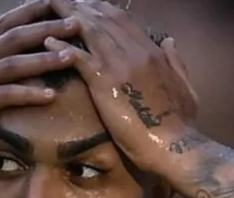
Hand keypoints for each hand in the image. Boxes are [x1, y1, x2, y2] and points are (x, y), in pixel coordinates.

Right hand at [0, 0, 81, 131]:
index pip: (7, 21)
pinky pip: (8, 96)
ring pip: (14, 64)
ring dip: (44, 59)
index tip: (57, 1)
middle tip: (76, 24)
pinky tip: (50, 95)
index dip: (31, 10)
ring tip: (71, 56)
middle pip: (16, 38)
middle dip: (47, 29)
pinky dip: (30, 94)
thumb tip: (21, 48)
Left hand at [44, 0, 200, 177]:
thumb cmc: (182, 124)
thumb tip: (170, 41)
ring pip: (90, 31)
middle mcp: (136, 52)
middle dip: (82, 6)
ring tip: (50, 8)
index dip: (103, 10)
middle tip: (62, 0)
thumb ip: (176, 62)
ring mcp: (120, 66)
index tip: (88, 4)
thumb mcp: (186, 87)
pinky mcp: (106, 83)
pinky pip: (79, 58)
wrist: (176, 147)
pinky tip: (47, 41)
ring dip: (68, 17)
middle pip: (104, 19)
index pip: (124, 21)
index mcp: (153, 53)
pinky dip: (62, 47)